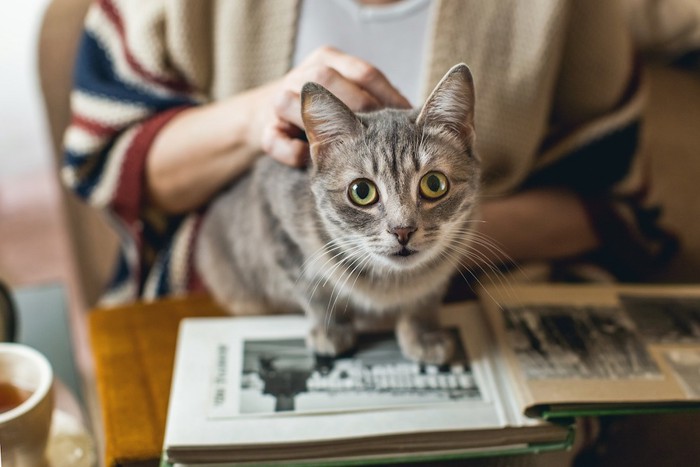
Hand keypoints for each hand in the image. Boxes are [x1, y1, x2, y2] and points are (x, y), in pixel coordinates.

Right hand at [257, 46, 410, 166]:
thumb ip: (378, 102)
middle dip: (362, 113)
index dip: (390, 98)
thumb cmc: (328, 116)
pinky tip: (310, 162)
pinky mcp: (264, 130)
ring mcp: (278, 101)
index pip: (366, 74)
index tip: (413, 123)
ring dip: (322, 128)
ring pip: (294, 102)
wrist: (272, 120)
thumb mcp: (352, 99)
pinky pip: (276, 140)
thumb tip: (425, 118)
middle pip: (333, 84)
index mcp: (330, 60)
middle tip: (389, 143)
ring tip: (350, 155)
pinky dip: (294, 153)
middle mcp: (304, 75)